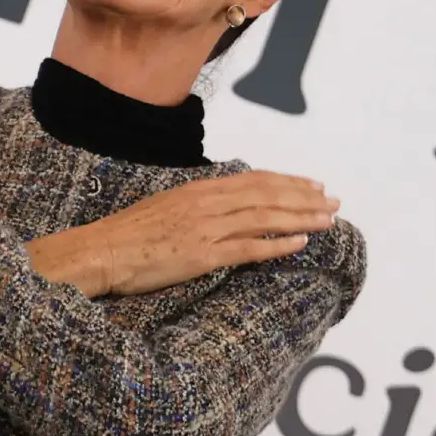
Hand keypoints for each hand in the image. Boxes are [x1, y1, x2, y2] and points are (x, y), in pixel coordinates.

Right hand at [48, 170, 339, 296]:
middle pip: (267, 194)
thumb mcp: (166, 206)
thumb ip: (197, 204)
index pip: (254, 180)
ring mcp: (206, 227)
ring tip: (327, 219)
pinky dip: (278, 244)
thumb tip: (224, 205)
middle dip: (304, 197)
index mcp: (198, 188)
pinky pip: (249, 247)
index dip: (287, 181)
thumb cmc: (128, 234)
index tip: (312, 185)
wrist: (102, 251)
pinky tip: (300, 243)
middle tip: (332, 201)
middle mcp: (207, 202)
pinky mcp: (203, 255)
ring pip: (265, 217)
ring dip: (301, 217)